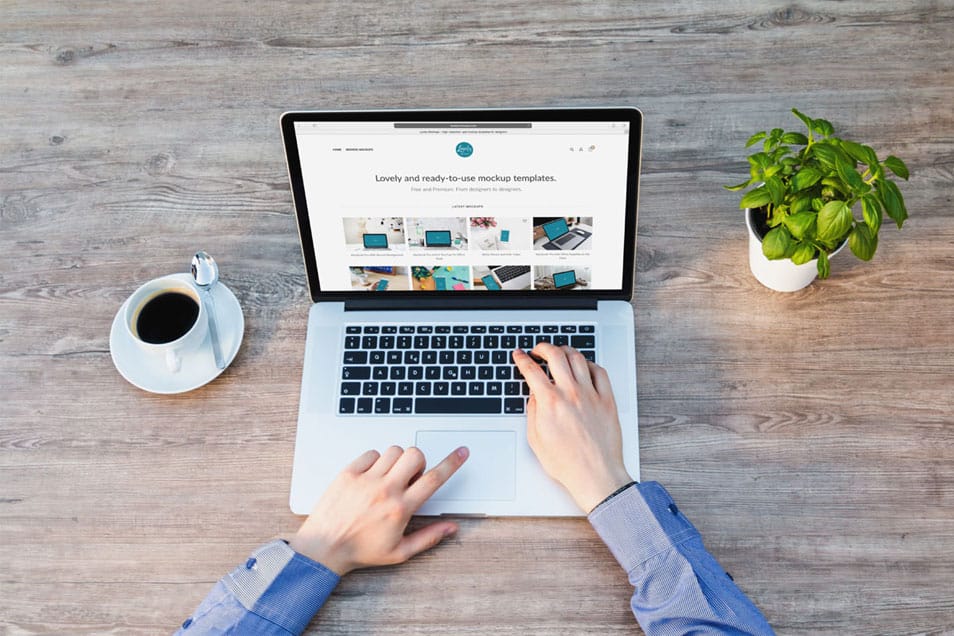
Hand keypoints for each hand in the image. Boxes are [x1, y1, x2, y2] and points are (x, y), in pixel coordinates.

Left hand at [289, 446, 468, 574]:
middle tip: (410, 476)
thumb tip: (451, 528)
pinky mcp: (348, 473)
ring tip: (389, 477)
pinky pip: (371, 453)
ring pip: (393, 451)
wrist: (323, 547)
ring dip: (397, 460)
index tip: (461, 453)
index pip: (433, 479)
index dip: (452, 463)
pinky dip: (376, 460)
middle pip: (414, 456)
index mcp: (400, 509)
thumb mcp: (399, 552)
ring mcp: (365, 480)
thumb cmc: (359, 551)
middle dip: (419, 462)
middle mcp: (385, 490)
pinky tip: (372, 475)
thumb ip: (429, 537)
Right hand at [513, 345, 631, 512]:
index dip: (522, 359)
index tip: (520, 355)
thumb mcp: (536, 439)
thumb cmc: (567, 463)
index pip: (531, 370)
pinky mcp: (607, 400)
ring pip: (578, 358)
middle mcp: (571, 394)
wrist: (595, 476)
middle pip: (555, 355)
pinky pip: (600, 372)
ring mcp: (591, 395)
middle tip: (538, 350)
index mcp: (550, 403)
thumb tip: (534, 394)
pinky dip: (589, 364)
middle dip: (543, 347)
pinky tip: (584, 366)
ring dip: (565, 350)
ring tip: (560, 353)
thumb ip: (532, 411)